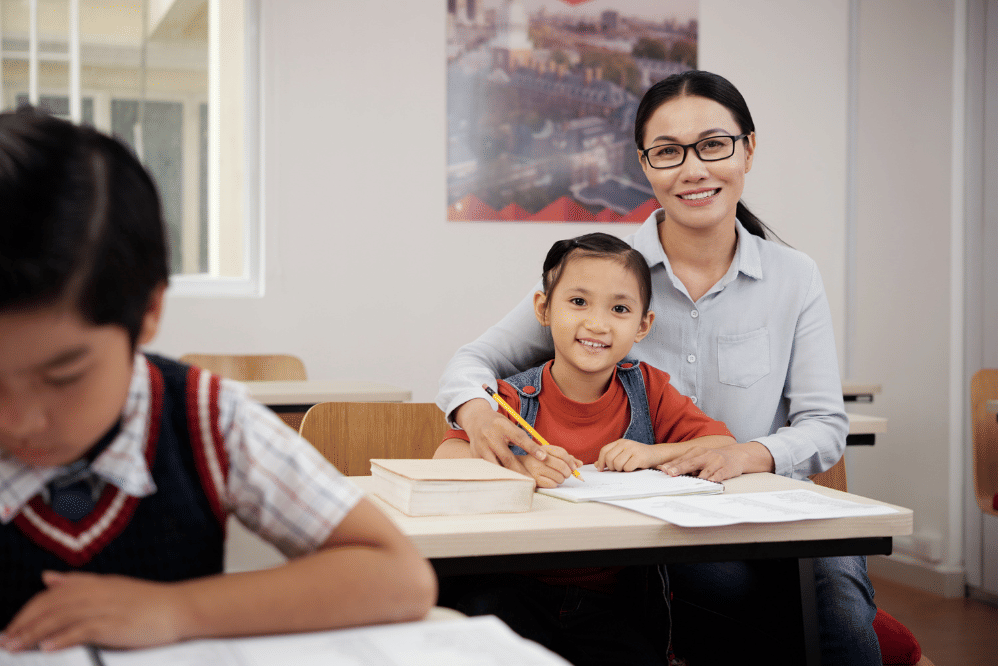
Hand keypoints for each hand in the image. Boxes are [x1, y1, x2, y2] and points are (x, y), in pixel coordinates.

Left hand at [1, 571, 189, 651]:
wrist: (179, 607)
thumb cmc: (147, 601)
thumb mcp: (111, 586)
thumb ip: (78, 583)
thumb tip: (48, 578)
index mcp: (94, 584)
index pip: (50, 595)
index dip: (27, 611)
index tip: (11, 629)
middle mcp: (96, 592)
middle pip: (50, 606)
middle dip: (23, 624)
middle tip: (5, 642)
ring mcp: (106, 607)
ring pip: (60, 618)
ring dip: (34, 633)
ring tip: (16, 647)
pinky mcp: (115, 624)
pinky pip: (83, 629)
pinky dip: (63, 638)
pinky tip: (47, 647)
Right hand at [454, 398, 547, 474]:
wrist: (476, 419)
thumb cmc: (498, 425)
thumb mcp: (510, 426)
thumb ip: (522, 439)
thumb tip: (540, 455)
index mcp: (502, 427)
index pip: (520, 438)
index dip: (532, 448)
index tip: (544, 457)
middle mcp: (490, 436)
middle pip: (507, 458)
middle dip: (521, 472)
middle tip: (532, 482)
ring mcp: (481, 447)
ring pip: (496, 467)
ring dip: (508, 477)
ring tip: (519, 485)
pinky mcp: (475, 455)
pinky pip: (488, 469)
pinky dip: (497, 476)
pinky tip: (505, 482)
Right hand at [521, 446, 582, 488]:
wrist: (520, 466)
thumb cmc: (538, 459)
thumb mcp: (550, 454)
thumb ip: (566, 457)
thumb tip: (579, 464)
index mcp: (544, 448)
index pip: (562, 453)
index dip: (571, 461)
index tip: (574, 467)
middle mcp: (539, 458)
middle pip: (561, 466)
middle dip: (568, 472)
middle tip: (567, 474)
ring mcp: (536, 469)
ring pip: (558, 477)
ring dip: (562, 479)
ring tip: (558, 477)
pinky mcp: (534, 480)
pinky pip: (552, 484)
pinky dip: (555, 484)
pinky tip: (552, 481)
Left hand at [596, 439, 664, 471]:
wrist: (656, 454)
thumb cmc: (637, 456)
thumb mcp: (623, 454)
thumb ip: (610, 458)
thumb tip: (597, 465)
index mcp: (620, 442)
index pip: (604, 450)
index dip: (601, 461)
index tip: (601, 469)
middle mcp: (626, 443)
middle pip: (609, 458)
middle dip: (611, 467)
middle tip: (617, 469)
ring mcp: (633, 449)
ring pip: (617, 464)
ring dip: (620, 470)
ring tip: (626, 468)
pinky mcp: (640, 457)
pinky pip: (627, 468)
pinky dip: (629, 471)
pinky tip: (633, 468)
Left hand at [659, 441, 772, 482]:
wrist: (736, 455)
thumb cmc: (713, 458)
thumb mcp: (698, 456)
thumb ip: (685, 462)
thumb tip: (666, 469)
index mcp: (697, 452)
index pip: (682, 459)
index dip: (672, 465)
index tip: (663, 469)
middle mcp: (706, 455)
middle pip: (691, 463)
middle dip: (680, 468)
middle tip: (671, 473)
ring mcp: (717, 461)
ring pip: (705, 470)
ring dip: (697, 477)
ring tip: (688, 482)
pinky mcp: (727, 468)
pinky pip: (720, 474)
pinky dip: (714, 478)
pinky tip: (710, 481)